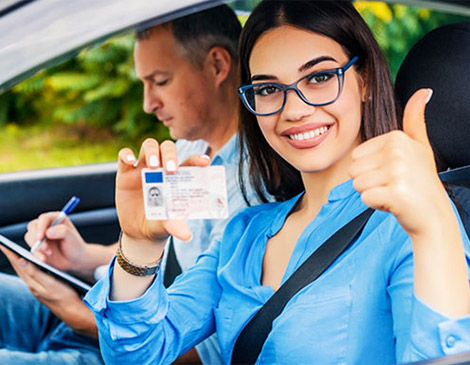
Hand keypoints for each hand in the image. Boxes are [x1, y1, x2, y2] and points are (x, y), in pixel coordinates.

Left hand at [0, 246, 96, 337]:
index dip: (10, 254)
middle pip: (19, 268)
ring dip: (18, 261)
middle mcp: (32, 285)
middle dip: (11, 256)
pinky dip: (26, 267)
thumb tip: (22, 261)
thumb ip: (36, 273)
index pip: (19, 265)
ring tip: (13, 253)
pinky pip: (30, 275)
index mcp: (33, 283)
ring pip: (24, 272)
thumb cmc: (65, 297)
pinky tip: (29, 265)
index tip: (2, 244)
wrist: (72, 311)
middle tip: (4, 245)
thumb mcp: (51, 284)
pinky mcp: (42, 289)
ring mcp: (37, 288)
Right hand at [25, 212, 88, 273]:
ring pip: (29, 237)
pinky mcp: (37, 246)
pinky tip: (43, 259)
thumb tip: (48, 232)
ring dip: (37, 246)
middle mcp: (47, 225)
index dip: (41, 227)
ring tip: (49, 253)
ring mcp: (41, 236)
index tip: (41, 237)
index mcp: (56, 218)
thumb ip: (62, 231)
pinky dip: (36, 254)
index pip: (44, 218)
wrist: (75, 260)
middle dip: (36, 237)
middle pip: (33, 226)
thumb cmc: (75, 245)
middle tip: (45, 248)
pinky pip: (31, 248)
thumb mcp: (72, 237)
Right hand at [116, 138, 210, 243]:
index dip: (197, 159)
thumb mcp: (168, 225)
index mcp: (177, 178)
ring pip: (149, 146)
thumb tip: (186, 235)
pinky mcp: (125, 173)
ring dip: (152, 152)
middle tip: (171, 170)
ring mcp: (143, 168)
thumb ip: (176, 226)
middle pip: (167, 148)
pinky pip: (124, 156)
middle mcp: (161, 169)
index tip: (205, 161)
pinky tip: (130, 160)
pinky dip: (126, 154)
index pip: (189, 162)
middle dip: (170, 154)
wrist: (138, 232)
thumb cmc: (159, 224)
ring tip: (153, 167)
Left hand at [350, 89, 447, 236]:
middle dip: (369, 182)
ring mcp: (398, 172)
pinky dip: (376, 204)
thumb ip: (415, 120)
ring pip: (357, 185)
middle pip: (353, 170)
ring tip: (393, 192)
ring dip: (372, 193)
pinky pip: (365, 198)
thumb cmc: (421, 182)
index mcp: (397, 138)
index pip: (356, 156)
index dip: (371, 169)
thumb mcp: (419, 146)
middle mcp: (398, 152)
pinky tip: (394, 203)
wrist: (434, 216)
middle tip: (393, 184)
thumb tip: (423, 91)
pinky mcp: (396, 194)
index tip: (393, 173)